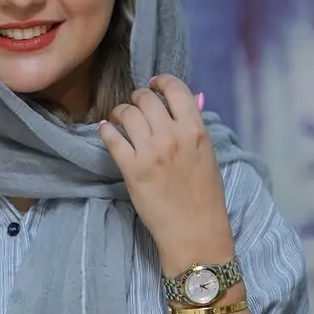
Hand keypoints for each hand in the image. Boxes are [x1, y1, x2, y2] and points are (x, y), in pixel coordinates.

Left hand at [98, 75, 232, 265]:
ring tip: (120, 119)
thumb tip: (188, 102)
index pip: (176, 89)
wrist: (194, 232)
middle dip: (138, 98)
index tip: (153, 85)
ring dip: (120, 112)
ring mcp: (150, 152)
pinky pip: (112, 138)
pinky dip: (106, 130)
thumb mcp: (207, 155)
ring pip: (127, 113)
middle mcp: (172, 135)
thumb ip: (193, 128)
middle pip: (146, 98)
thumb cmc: (205, 197)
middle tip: (135, 106)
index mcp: (195, 130)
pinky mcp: (131, 169)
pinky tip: (106, 131)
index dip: (161, 82)